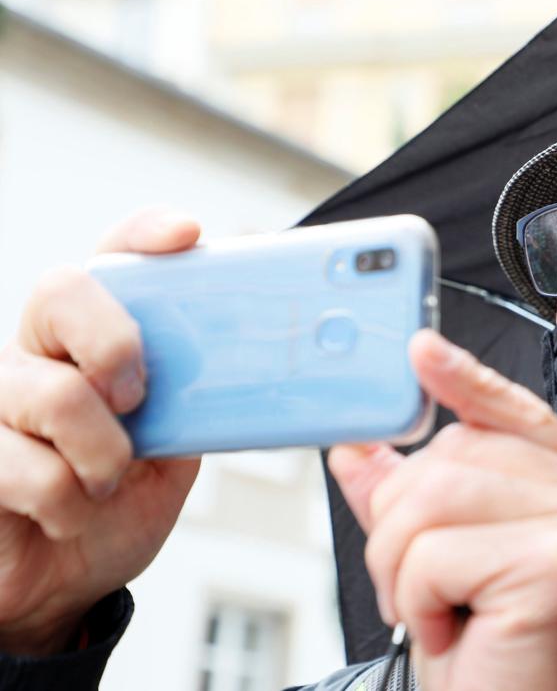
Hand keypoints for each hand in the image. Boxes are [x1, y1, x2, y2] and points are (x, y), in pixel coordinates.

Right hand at [0, 209, 202, 654]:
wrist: (69, 579)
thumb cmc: (123, 503)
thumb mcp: (180, 448)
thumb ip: (203, 403)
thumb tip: (272, 376)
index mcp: (99, 336)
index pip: (113, 257)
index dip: (144, 234)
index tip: (187, 235)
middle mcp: (41, 349)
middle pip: (62, 290)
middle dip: (116, 343)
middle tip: (138, 399)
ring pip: (53, 393)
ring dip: (104, 455)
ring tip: (108, 482)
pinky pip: (27, 467)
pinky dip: (68, 503)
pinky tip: (69, 512)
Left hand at [330, 330, 556, 690]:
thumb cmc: (500, 663)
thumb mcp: (441, 572)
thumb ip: (408, 504)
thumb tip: (360, 449)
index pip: (517, 415)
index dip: (465, 383)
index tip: (419, 351)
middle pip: (452, 453)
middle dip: (400, 524)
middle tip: (423, 591)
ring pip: (434, 493)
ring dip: (402, 566)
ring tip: (438, 612)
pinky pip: (435, 549)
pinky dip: (419, 598)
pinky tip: (457, 631)